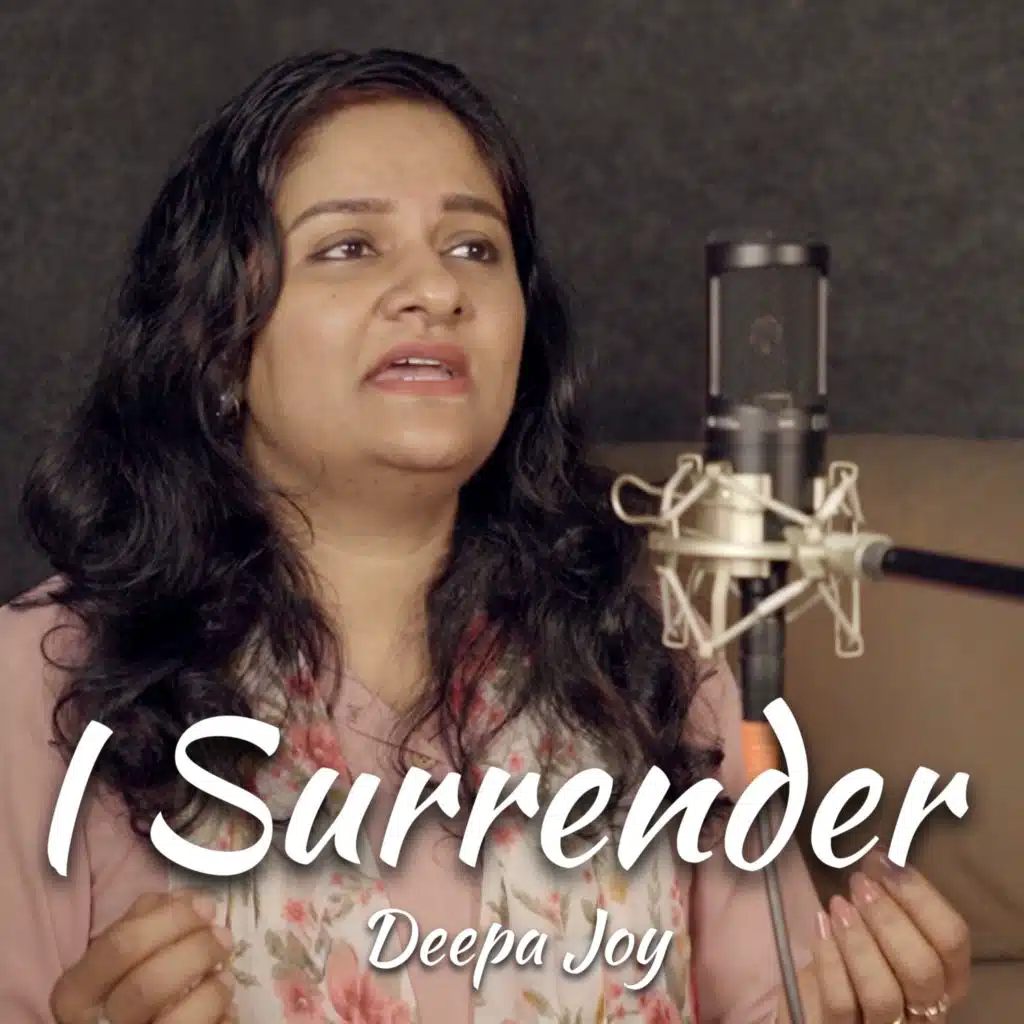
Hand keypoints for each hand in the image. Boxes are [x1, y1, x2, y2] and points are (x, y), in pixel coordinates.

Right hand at [49, 890, 235, 1023]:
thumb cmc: (124, 991)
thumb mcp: (119, 956)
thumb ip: (144, 920)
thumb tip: (187, 899)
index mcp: (76, 993)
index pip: (120, 946)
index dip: (172, 919)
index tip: (205, 906)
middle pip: (149, 984)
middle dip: (197, 952)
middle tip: (223, 938)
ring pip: (177, 1022)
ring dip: (213, 991)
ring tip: (224, 977)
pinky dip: (223, 1018)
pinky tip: (224, 1009)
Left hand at [786, 849, 970, 1022]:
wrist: (815, 1006)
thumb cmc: (854, 961)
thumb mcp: (879, 934)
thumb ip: (888, 904)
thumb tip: (879, 857)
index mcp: (944, 981)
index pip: (953, 940)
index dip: (920, 896)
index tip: (883, 861)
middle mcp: (924, 1011)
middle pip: (923, 970)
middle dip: (888, 919)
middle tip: (858, 884)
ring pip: (883, 994)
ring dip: (858, 942)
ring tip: (838, 905)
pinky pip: (839, 1004)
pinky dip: (827, 961)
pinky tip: (819, 925)